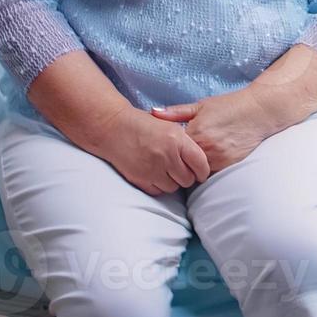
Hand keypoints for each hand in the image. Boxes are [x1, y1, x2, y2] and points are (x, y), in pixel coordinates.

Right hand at [93, 107, 210, 195]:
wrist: (114, 127)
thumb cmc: (144, 125)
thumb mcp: (170, 125)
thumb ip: (186, 143)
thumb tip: (202, 163)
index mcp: (177, 140)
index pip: (201, 164)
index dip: (202, 170)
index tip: (200, 171)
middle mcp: (166, 156)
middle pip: (188, 180)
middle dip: (186, 176)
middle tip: (180, 169)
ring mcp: (152, 170)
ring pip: (173, 188)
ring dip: (172, 182)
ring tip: (165, 169)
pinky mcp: (140, 179)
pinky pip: (158, 191)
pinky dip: (158, 185)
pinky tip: (154, 173)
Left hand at [152, 88, 282, 173]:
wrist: (259, 111)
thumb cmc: (229, 106)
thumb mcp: (201, 105)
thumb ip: (175, 112)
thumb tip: (153, 113)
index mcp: (196, 132)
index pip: (172, 150)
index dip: (167, 151)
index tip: (164, 150)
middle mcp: (206, 148)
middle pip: (182, 165)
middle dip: (177, 164)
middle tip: (173, 161)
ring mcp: (219, 159)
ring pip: (196, 173)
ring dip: (192, 170)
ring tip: (188, 164)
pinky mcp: (230, 165)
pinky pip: (212, 175)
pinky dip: (206, 171)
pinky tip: (204, 164)